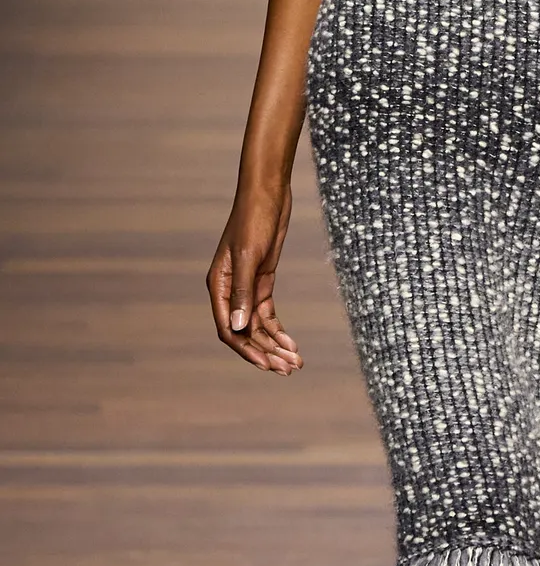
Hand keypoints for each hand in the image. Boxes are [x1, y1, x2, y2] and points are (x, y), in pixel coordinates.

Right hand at [208, 175, 301, 371]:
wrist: (269, 195)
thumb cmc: (255, 221)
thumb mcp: (250, 256)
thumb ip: (243, 292)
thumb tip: (238, 328)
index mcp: (218, 286)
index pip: (228, 329)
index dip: (247, 350)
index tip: (267, 365)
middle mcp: (229, 291)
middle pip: (245, 332)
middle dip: (266, 352)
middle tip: (288, 369)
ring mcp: (246, 287)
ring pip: (257, 326)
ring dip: (274, 345)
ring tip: (295, 363)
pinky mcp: (262, 281)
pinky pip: (267, 314)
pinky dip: (279, 330)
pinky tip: (292, 344)